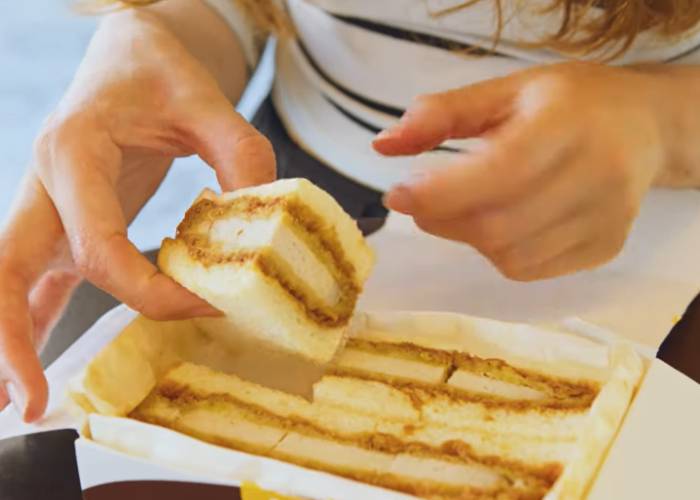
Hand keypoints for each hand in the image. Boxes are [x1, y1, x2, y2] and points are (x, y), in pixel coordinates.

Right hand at [0, 9, 274, 420]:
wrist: (127, 57)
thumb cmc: (159, 73)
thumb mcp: (206, 100)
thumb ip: (241, 156)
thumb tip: (262, 228)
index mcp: (73, 153)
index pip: (99, 246)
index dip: (153, 290)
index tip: (211, 304)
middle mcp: (46, 185)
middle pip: (7, 270)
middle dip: (12, 336)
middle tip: (29, 401)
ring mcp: (48, 208)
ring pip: (8, 280)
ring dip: (10, 340)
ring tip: (15, 403)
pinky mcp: (64, 223)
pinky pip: (37, 279)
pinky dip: (31, 322)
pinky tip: (28, 368)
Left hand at [374, 62, 669, 281]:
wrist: (643, 127)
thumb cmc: (567, 103)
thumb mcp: (504, 92)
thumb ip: (441, 115)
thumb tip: (382, 145)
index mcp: (568, 126)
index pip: (499, 173)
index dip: (439, 192)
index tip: (397, 192)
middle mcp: (596, 178)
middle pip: (497, 226)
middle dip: (443, 218)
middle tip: (423, 199)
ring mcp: (605, 221)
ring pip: (509, 256)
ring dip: (469, 235)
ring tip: (472, 202)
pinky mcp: (604, 249)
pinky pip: (529, 269)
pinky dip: (499, 251)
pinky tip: (505, 219)